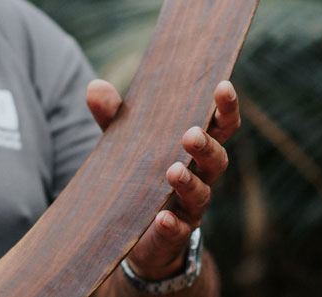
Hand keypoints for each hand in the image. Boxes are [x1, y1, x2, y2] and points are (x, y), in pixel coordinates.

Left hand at [85, 79, 241, 279]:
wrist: (135, 231)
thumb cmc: (140, 176)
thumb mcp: (127, 143)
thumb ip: (114, 117)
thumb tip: (94, 87)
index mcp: (194, 150)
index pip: (220, 127)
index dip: (226, 108)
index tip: (223, 87)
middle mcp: (200, 177)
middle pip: (217, 160)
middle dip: (206, 146)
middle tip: (190, 135)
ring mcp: (189, 207)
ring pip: (200, 194)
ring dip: (189, 183)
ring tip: (173, 171)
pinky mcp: (174, 233)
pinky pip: (178, 230)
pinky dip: (171, 224)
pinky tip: (162, 218)